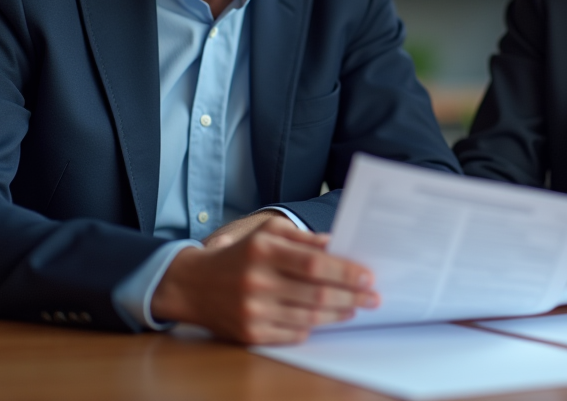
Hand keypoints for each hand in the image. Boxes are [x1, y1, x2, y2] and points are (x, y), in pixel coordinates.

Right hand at [151, 216, 379, 344]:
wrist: (193, 285)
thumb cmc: (240, 254)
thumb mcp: (268, 233)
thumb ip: (304, 239)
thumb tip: (338, 246)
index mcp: (263, 249)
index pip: (314, 263)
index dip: (345, 271)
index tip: (368, 276)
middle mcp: (257, 280)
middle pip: (316, 292)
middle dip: (351, 296)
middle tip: (373, 297)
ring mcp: (253, 310)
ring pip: (309, 316)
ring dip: (339, 313)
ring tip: (356, 307)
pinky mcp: (250, 333)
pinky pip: (293, 333)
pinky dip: (315, 326)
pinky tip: (329, 318)